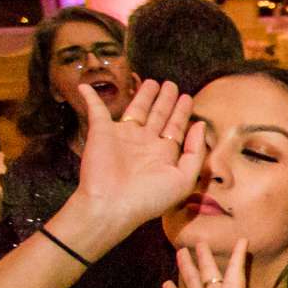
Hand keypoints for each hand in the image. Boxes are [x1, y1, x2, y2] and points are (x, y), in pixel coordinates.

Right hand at [61, 78, 203, 246]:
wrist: (112, 206)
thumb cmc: (150, 197)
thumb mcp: (184, 178)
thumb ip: (195, 152)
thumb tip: (200, 125)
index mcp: (164, 154)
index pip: (175, 128)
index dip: (182, 112)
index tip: (187, 97)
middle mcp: (144, 143)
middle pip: (158, 115)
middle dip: (165, 100)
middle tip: (172, 84)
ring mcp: (123, 136)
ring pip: (135, 108)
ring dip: (143, 95)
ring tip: (152, 81)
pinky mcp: (101, 132)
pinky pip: (96, 109)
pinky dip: (91, 97)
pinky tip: (87, 86)